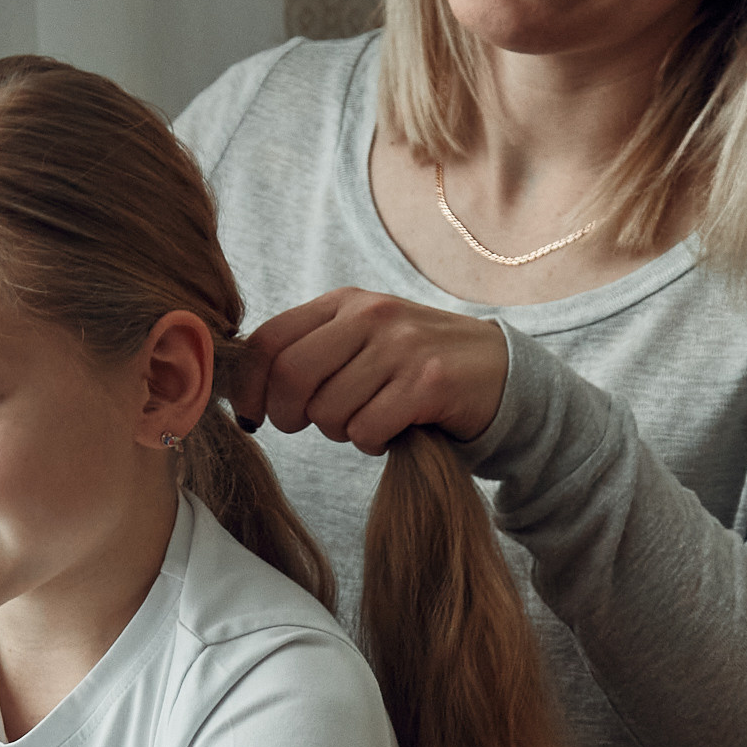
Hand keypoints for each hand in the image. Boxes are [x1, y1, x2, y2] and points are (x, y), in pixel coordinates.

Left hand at [231, 290, 507, 450]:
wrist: (499, 371)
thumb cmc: (415, 363)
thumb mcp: (363, 338)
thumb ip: (312, 350)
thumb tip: (247, 389)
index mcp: (345, 303)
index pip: (269, 340)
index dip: (249, 387)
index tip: (253, 416)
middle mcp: (370, 316)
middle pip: (291, 376)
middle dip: (287, 416)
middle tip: (306, 425)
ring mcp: (401, 346)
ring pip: (329, 411)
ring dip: (339, 432)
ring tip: (367, 419)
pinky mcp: (427, 382)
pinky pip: (366, 430)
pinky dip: (371, 443)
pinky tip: (393, 428)